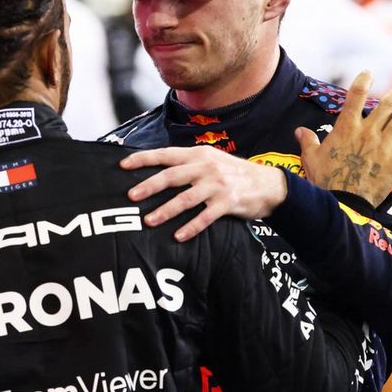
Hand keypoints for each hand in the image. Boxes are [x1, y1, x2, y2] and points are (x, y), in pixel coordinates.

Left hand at [121, 146, 287, 241]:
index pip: (166, 155)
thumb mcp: (211, 160)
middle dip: (149, 186)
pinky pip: (205, 217)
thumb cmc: (234, 173)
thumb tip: (158, 171)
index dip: (143, 159)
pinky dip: (191, 227)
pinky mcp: (228, 203)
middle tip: (131, 196)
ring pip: (185, 198)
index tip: (122, 165)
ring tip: (148, 221)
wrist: (269, 185)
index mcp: (199, 154)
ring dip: (165, 210)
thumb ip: (188, 164)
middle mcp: (206, 167)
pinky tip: (178, 236)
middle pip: (172, 176)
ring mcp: (217, 185)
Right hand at [296, 71, 391, 205]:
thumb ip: (308, 141)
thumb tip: (300, 131)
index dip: (362, 82)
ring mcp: (384, 146)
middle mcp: (368, 133)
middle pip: (385, 106)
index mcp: (346, 129)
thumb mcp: (311, 159)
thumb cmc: (324, 181)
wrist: (342, 203)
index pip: (355, 97)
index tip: (368, 73)